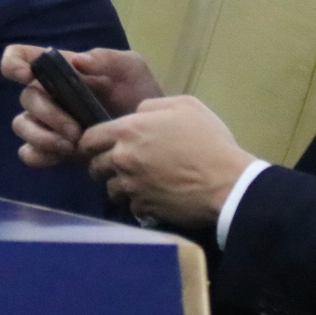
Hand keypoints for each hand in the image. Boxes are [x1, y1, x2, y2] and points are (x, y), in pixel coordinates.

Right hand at [1, 44, 164, 166]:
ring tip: (72, 145)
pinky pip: (29, 152)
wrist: (150, 133)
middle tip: (76, 131)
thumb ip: (108, 59)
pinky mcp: (50, 148)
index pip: (21, 57)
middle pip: (26, 97)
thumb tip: (79, 61)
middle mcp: (48, 93)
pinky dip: (40, 154)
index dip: (14, 62)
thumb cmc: (138, 93)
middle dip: (48, 114)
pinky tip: (63, 156)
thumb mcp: (131, 69)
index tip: (26, 74)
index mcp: (61, 70)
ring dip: (42, 136)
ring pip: (22, 125)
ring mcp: (46, 123)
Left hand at [80, 95, 253, 229]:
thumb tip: (136, 115)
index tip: (98, 146)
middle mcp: (121, 159)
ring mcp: (130, 186)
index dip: (90, 143)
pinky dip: (138, 201)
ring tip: (137, 182)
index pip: (88, 138)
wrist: (226, 183)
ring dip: (119, 185)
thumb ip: (151, 107)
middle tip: (121, 164)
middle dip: (103, 165)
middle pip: (94, 165)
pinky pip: (130, 205)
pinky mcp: (142, 208)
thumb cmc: (208, 140)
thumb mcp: (184, 106)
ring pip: (109, 188)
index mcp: (128, 130)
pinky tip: (153, 196)